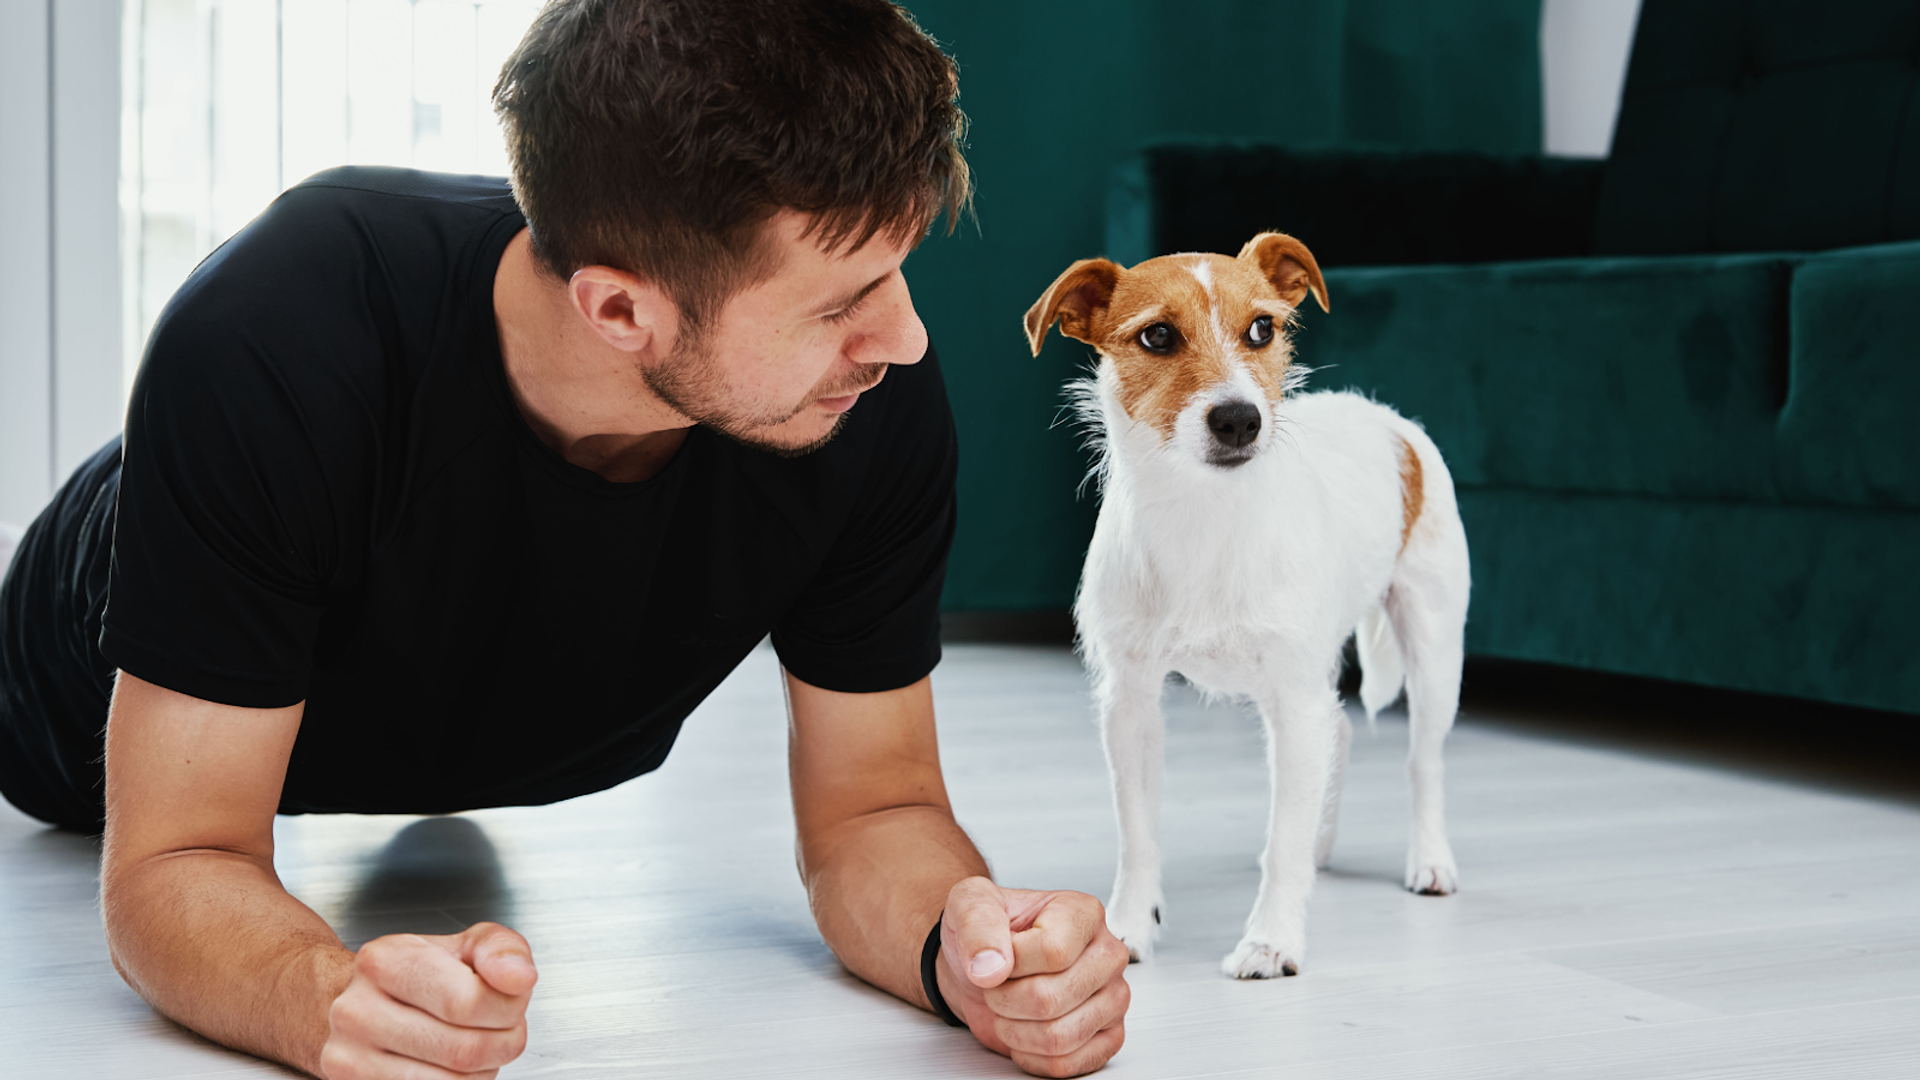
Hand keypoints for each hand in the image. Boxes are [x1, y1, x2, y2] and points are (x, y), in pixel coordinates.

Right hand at [320, 922, 537, 1078]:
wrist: (364, 1003)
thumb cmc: (421, 974)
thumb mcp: (467, 945)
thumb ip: (502, 950)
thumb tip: (519, 977)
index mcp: (385, 962)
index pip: (466, 1002)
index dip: (507, 1008)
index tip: (512, 1000)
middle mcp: (358, 1011)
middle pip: (464, 1050)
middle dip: (503, 1043)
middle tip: (504, 1028)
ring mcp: (351, 1057)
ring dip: (483, 1070)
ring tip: (476, 1042)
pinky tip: (452, 1065)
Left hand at [936, 878, 1129, 1076]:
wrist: (987, 967)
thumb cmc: (987, 934)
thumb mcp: (969, 906)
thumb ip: (978, 925)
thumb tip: (992, 965)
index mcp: (1083, 914)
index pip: (1053, 952)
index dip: (1011, 964)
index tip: (998, 957)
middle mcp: (1106, 954)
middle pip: (1052, 998)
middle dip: (1005, 1000)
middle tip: (998, 986)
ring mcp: (1113, 997)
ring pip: (1059, 1037)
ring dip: (1015, 1030)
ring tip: (1010, 1008)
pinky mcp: (1109, 1035)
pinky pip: (1068, 1064)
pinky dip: (1031, 1057)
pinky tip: (1024, 1032)